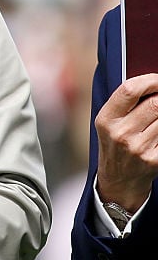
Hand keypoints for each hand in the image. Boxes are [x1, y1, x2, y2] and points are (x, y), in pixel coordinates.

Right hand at [95, 72, 157, 212]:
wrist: (119, 180)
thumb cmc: (115, 144)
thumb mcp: (108, 122)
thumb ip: (124, 102)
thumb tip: (153, 83)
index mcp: (106, 119)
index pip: (129, 90)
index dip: (149, 80)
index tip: (157, 79)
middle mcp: (121, 134)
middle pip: (155, 103)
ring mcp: (139, 149)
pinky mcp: (155, 161)